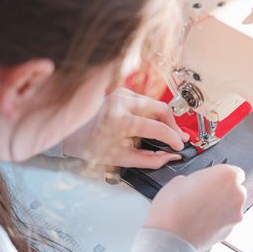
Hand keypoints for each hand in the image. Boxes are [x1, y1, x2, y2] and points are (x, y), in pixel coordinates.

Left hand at [63, 88, 189, 167]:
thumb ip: (150, 160)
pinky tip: (154, 124)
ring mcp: (122, 94)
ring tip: (168, 133)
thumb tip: (171, 157)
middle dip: (173, 125)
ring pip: (156, 103)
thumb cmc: (93, 147)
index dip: (173, 138)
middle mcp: (122, 102)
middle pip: (162, 109)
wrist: (73, 133)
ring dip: (165, 119)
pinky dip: (154, 113)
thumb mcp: (122, 159)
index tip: (179, 147)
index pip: (157, 128)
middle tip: (178, 138)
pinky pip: (147, 101)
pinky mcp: (123, 91)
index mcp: (120, 121)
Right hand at [144, 165, 246, 251]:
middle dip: (222, 191)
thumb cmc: (173, 209)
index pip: (234, 171)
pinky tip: (202, 221)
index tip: (213, 179)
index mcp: (226, 175)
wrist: (170, 237)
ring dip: (221, 206)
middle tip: (204, 194)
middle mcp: (236, 193)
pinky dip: (218, 220)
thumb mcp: (180, 180)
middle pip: (235, 189)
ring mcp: (236, 213)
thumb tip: (197, 185)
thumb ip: (197, 179)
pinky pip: (227, 220)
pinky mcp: (231, 230)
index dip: (221, 176)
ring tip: (200, 210)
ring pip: (232, 205)